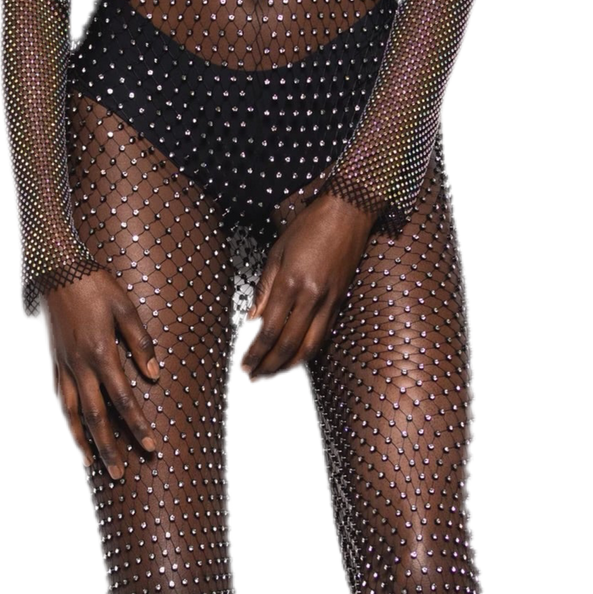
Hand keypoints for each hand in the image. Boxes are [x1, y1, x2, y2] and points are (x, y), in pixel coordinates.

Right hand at [40, 269, 160, 479]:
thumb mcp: (125, 308)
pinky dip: (64, 419)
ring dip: (80, 442)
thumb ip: (140, 343)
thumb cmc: (95, 285)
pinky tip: (70, 431)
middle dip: (108, 447)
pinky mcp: (51, 360)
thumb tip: (154, 375)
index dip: (137, 426)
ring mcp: (61, 365)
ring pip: (69, 414)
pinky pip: (56, 398)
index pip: (124, 400)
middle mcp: (79, 366)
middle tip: (118, 473)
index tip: (151, 446)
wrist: (56, 270)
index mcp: (101, 353)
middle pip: (94, 417)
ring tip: (91, 464)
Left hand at [238, 191, 377, 384]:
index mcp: (291, 282)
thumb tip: (251, 318)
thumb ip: (264, 288)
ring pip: (309, 347)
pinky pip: (322, 336)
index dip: (255, 353)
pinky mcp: (340, 303)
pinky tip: (294, 360)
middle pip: (288, 345)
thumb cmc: (309, 226)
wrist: (348, 213)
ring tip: (271, 377)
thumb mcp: (278, 251)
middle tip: (253, 380)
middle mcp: (312, 297)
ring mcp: (329, 302)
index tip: (243, 366)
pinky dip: (306, 353)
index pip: (269, 330)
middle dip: (268, 367)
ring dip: (288, 366)